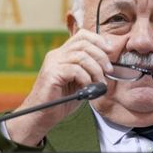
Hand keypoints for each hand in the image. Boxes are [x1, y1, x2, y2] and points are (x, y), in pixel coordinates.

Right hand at [5, 29, 113, 145]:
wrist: (42, 115)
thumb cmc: (61, 101)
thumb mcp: (79, 82)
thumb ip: (89, 71)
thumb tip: (107, 66)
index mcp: (63, 54)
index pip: (82, 36)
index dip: (98, 40)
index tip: (110, 50)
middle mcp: (57, 55)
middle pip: (84, 43)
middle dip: (101, 56)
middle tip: (109, 70)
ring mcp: (53, 63)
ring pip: (81, 56)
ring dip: (96, 70)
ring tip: (100, 83)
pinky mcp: (52, 73)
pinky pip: (75, 70)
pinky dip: (86, 79)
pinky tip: (86, 88)